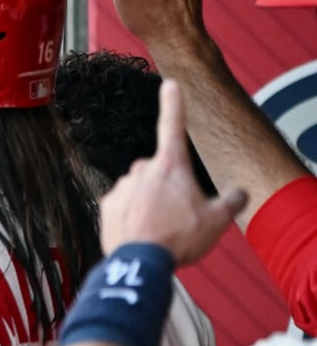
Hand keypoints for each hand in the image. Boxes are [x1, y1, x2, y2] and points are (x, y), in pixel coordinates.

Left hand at [99, 80, 245, 261]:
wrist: (139, 262)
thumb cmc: (179, 238)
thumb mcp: (217, 220)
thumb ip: (231, 202)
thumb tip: (238, 194)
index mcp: (170, 166)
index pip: (173, 127)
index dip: (173, 104)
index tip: (170, 84)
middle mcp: (141, 170)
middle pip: (160, 171)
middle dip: (170, 188)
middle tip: (179, 214)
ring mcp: (121, 187)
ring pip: (141, 190)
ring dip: (150, 204)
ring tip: (161, 229)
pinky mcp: (107, 205)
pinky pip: (124, 206)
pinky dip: (133, 216)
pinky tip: (142, 234)